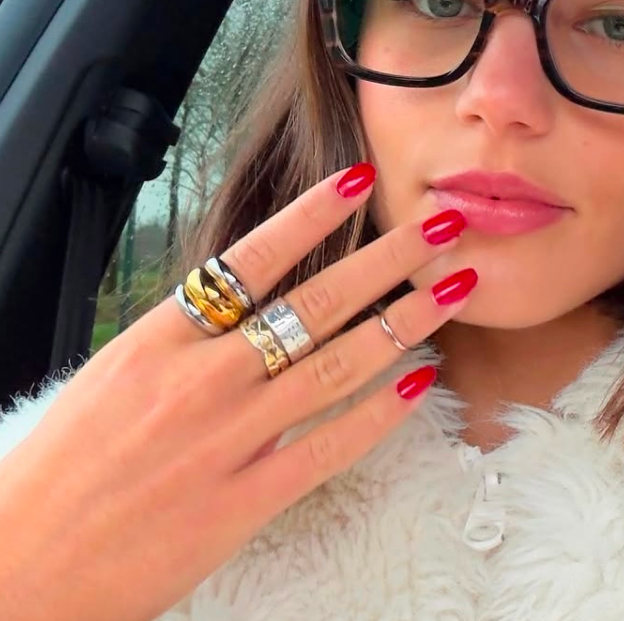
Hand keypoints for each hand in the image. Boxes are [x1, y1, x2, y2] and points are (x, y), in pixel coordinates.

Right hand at [0, 163, 472, 620]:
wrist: (21, 570)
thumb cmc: (66, 466)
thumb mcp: (117, 371)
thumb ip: (189, 331)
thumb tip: (253, 287)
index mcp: (160, 339)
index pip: (250, 258)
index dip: (312, 214)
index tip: (361, 180)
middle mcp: (200, 380)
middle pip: (315, 302)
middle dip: (389, 258)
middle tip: (443, 225)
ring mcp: (226, 441)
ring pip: (337, 366)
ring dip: (406, 321)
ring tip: (455, 287)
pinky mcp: (243, 502)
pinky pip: (330, 446)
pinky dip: (382, 413)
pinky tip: (421, 382)